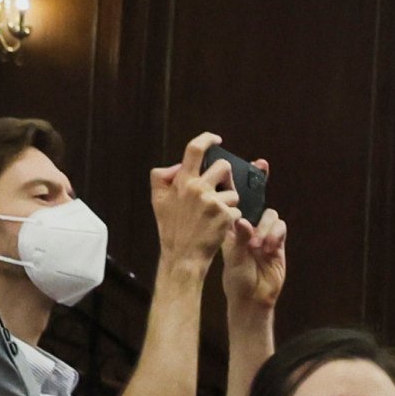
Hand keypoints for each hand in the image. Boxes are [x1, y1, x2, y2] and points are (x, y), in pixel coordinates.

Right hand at [148, 133, 245, 272]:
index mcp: (182, 181)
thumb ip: (162, 177)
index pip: (194, 150)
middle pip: (223, 167)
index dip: (207, 139)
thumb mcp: (158, 200)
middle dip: (226, 176)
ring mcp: (213, 202)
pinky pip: (237, 209)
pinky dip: (231, 217)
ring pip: (233, 191)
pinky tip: (219, 227)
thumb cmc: (171, 228)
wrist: (183, 256)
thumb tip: (178, 165)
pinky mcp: (226, 215)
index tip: (216, 139)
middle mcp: (197, 188)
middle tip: (220, 189)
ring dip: (229, 201)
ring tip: (215, 216)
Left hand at [222, 205, 287, 317]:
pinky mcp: (278, 245)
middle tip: (253, 244)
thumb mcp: (234, 259)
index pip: (236, 210)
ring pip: (271, 217)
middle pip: (257, 210)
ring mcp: (264, 237)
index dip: (238, 208)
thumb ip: (240, 238)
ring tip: (262, 247)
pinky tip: (270, 250)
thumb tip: (243, 219)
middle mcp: (249, 232)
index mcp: (232, 232)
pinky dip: (277, 235)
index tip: (239, 217)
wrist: (254, 299)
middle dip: (258, 223)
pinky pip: (281, 229)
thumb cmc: (237, 281)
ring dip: (268, 229)